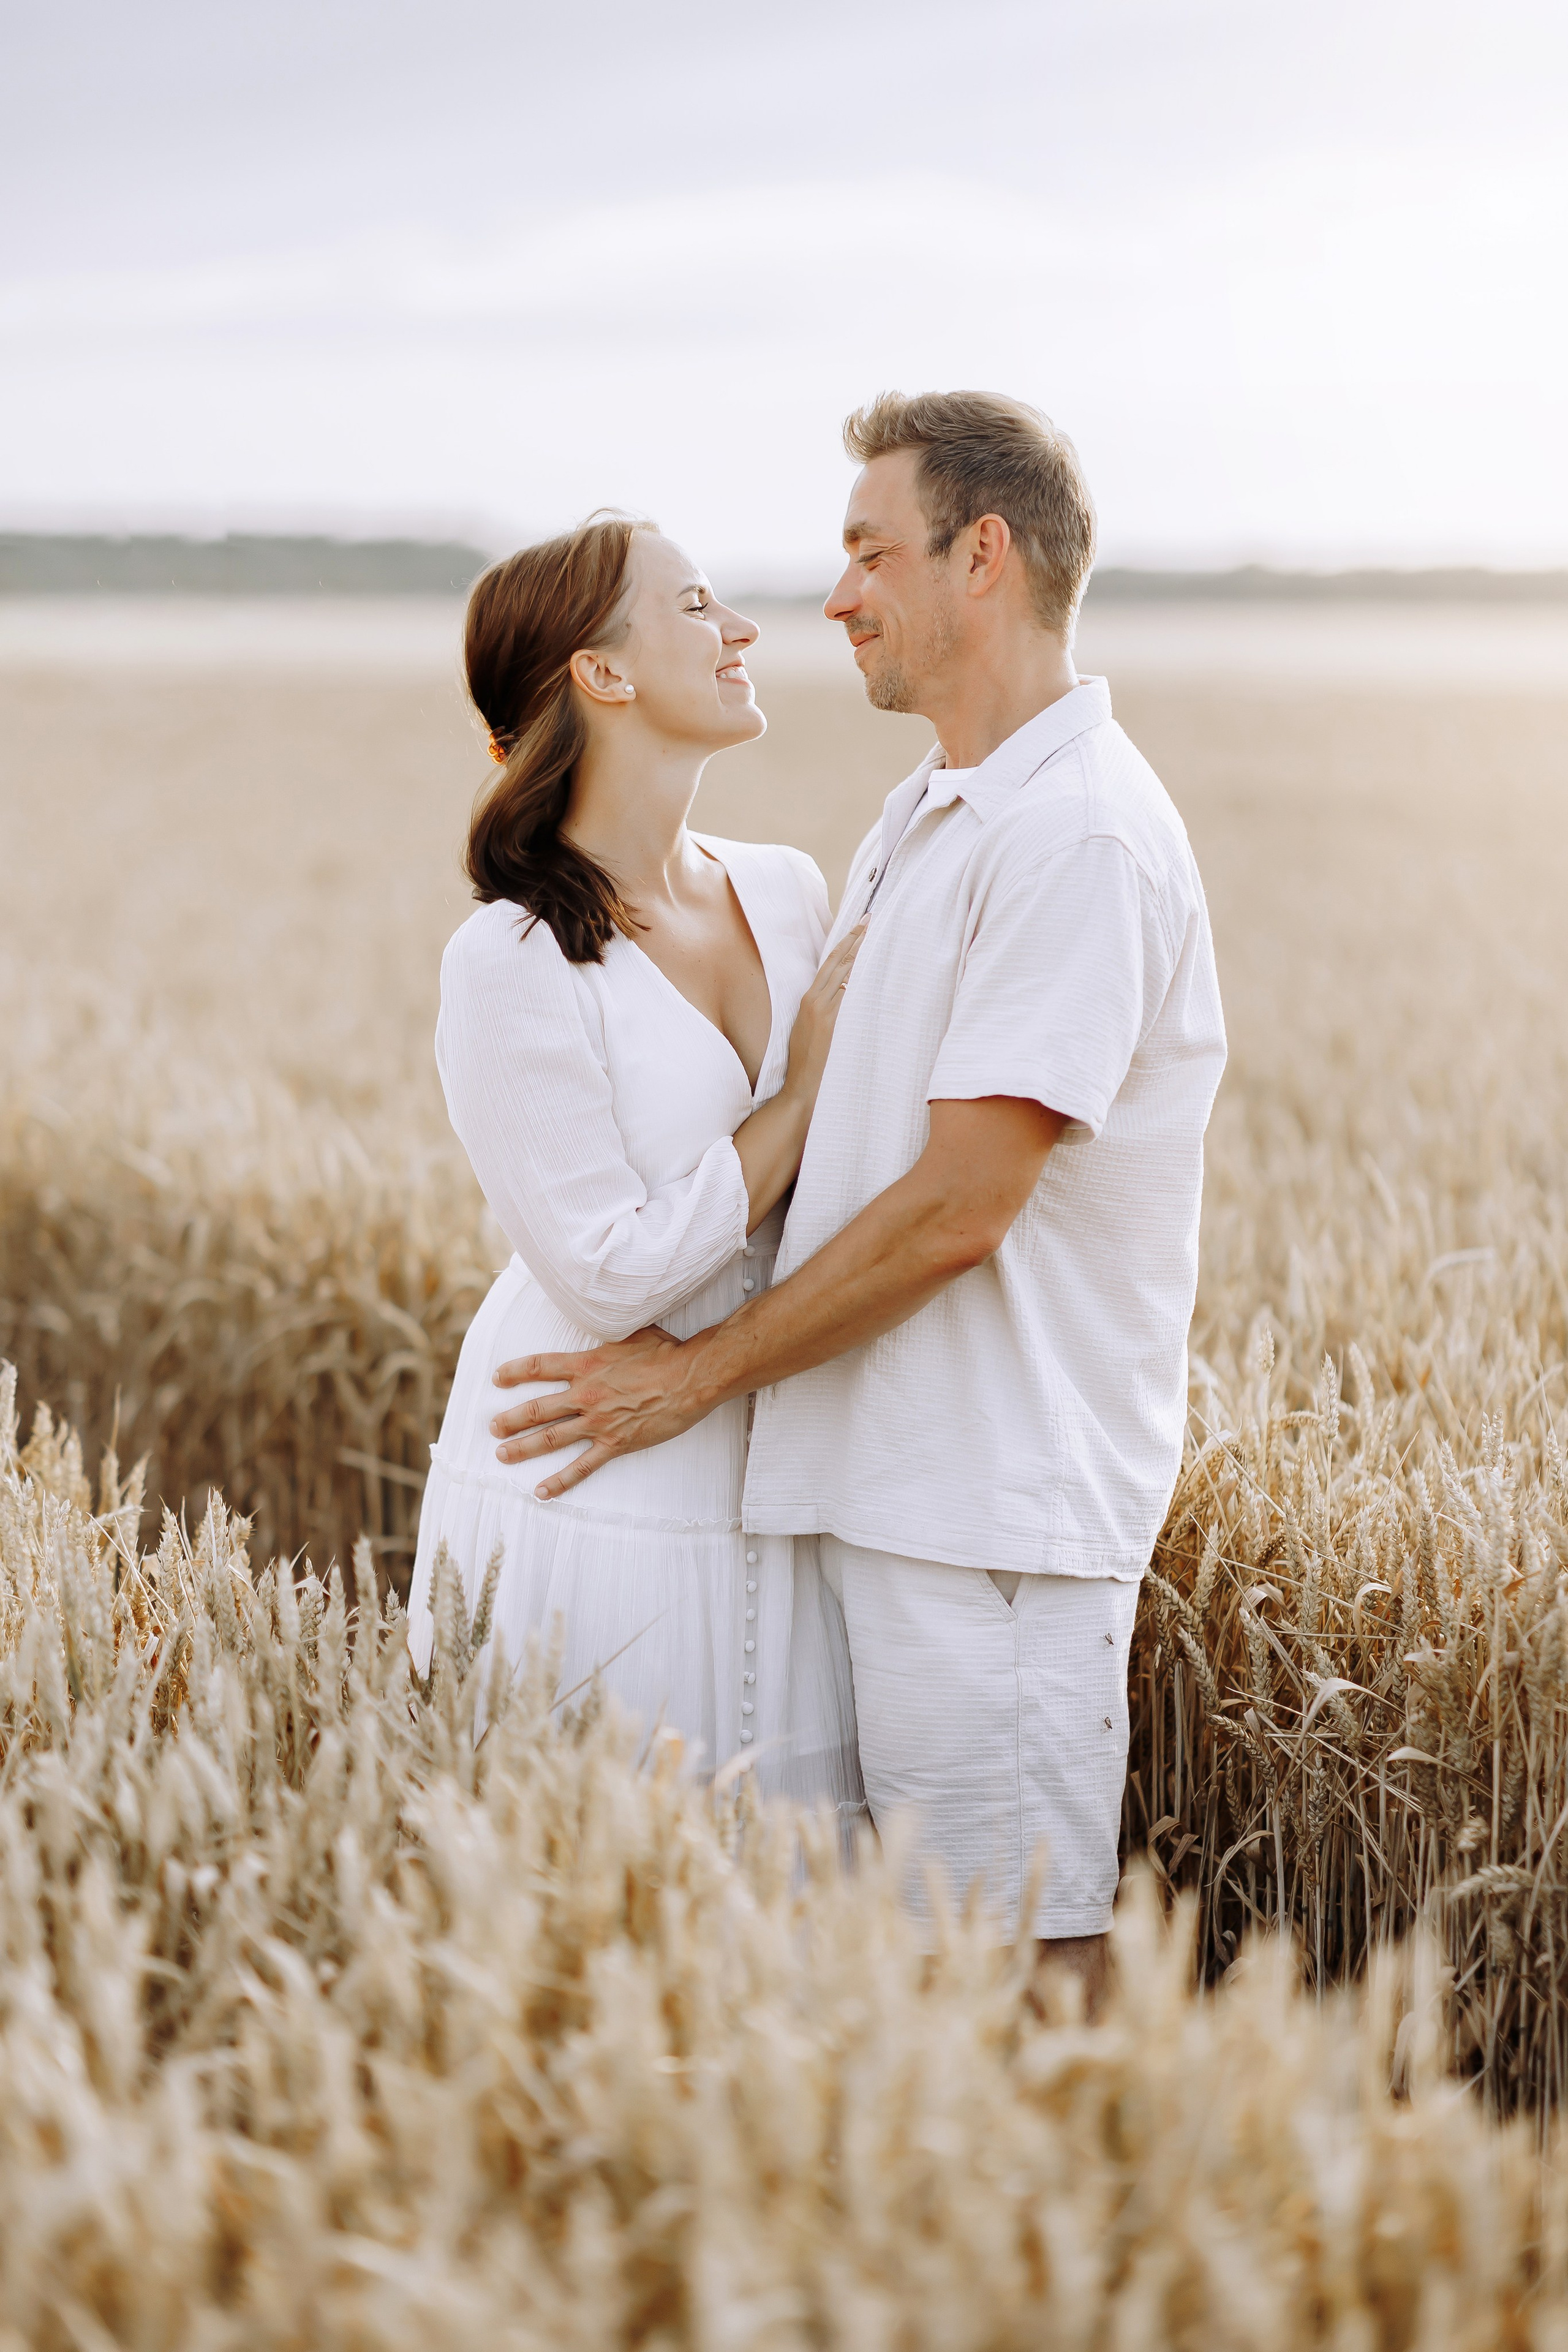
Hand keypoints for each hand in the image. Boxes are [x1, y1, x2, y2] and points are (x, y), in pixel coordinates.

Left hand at [490, 1326, 708, 1497]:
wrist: (690, 1379)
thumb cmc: (666, 1352)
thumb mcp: (632, 1333)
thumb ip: (610, 1336)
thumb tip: (603, 1322)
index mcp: (586, 1364)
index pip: (539, 1367)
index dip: (514, 1372)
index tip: (498, 1378)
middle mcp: (585, 1394)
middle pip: (536, 1409)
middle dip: (509, 1419)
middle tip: (492, 1427)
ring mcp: (597, 1421)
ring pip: (550, 1438)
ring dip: (522, 1448)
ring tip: (502, 1455)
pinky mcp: (614, 1443)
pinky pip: (581, 1466)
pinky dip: (560, 1481)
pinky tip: (541, 1491)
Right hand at [779, 925, 863, 1110]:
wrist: (800, 1081)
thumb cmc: (806, 1056)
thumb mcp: (810, 1026)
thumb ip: (825, 1006)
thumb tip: (844, 990)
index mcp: (807, 998)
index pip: (828, 963)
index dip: (843, 944)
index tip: (857, 928)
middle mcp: (813, 999)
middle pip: (835, 962)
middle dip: (852, 939)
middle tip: (868, 920)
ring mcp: (820, 1009)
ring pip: (840, 973)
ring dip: (855, 952)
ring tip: (869, 933)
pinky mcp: (827, 1021)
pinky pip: (842, 995)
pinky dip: (851, 979)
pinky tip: (861, 965)